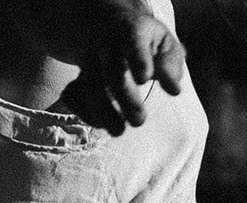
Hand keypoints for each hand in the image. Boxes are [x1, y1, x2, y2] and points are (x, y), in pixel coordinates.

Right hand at [39, 0, 186, 133]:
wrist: (105, 27)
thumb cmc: (144, 41)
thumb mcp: (163, 43)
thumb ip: (171, 63)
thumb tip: (174, 90)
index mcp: (131, 31)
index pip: (133, 41)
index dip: (139, 59)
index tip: (145, 78)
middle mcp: (106, 47)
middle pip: (112, 70)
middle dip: (125, 97)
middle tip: (140, 122)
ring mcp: (87, 64)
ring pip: (88, 86)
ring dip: (102, 112)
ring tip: (119, 131)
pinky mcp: (75, 80)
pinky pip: (71, 96)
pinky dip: (83, 113)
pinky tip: (100, 122)